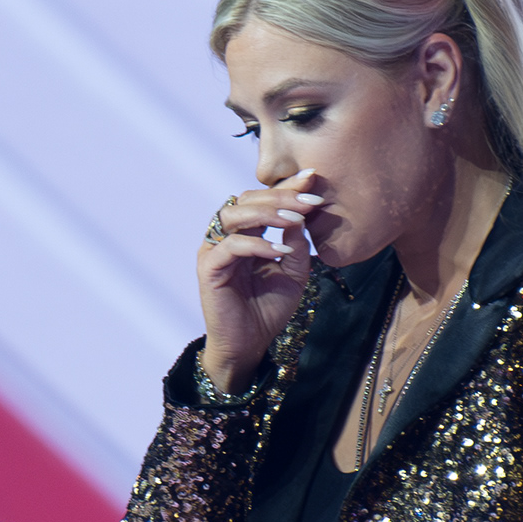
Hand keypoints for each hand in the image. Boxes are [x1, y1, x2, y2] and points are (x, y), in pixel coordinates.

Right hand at [195, 174, 323, 389]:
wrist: (250, 344)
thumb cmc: (269, 309)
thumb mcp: (295, 274)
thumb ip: (297, 246)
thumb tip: (301, 216)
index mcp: (247, 233)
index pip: (263, 200)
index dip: (287, 187)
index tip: (313, 178)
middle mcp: (226, 236)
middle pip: (247, 198)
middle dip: (280, 195)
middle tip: (309, 199)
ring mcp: (214, 250)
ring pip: (233, 214)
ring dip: (267, 213)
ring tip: (295, 219)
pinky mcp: (208, 268)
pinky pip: (231, 245)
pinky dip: (257, 244)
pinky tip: (281, 251)